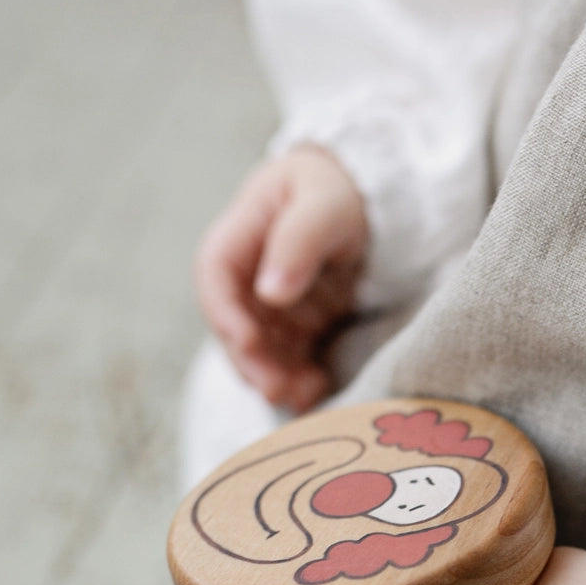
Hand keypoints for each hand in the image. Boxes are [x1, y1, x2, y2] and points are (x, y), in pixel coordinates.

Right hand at [194, 146, 368, 412]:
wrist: (371, 196)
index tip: (247, 341)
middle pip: (234, 323)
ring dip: (275, 377)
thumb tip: (270, 292)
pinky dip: (298, 378)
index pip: (214, 275)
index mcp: (241, 234)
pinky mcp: (296, 324)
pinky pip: (289, 358)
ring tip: (304, 395)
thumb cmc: (340, 189)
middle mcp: (248, 274)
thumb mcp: (324, 204)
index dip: (224, 313)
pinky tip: (318, 390)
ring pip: (260, 349)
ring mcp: (270, 303)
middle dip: (251, 360)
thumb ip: (298, 242)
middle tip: (275, 389)